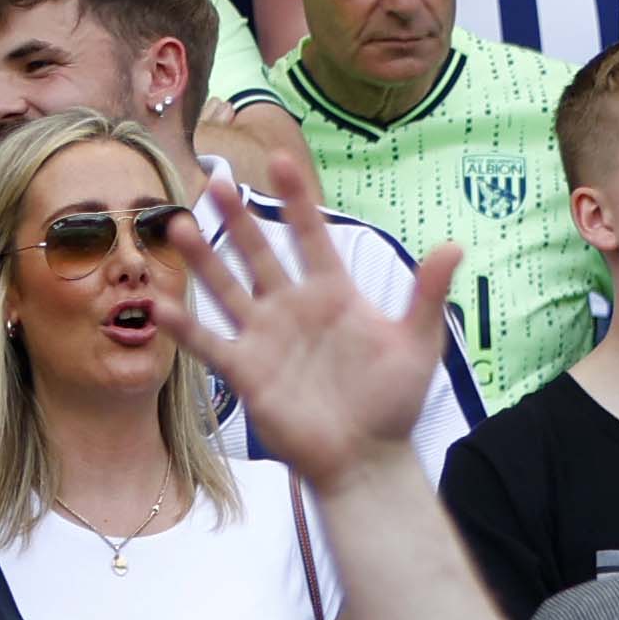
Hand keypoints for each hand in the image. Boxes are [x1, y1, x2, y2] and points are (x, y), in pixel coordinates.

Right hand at [167, 167, 459, 478]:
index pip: (311, 237)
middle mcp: (292, 307)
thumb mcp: (418, 344)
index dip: (295, 200)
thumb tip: (454, 245)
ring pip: (228, 288)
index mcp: (332, 294)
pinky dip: (186, 327)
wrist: (367, 458)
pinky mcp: (246, 372)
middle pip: (259, 253)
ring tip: (181, 225)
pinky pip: (210, 344)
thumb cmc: (393, 401)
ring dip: (204, 259)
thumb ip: (426, 295)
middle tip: (216, 182)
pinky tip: (164, 307)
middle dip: (238, 218)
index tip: (280, 160)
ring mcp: (265, 337)